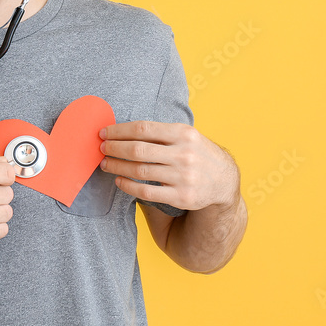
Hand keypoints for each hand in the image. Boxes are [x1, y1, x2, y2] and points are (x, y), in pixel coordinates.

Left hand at [99, 121, 238, 211]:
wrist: (224, 180)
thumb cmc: (196, 152)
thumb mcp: (186, 135)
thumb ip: (160, 132)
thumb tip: (121, 130)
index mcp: (184, 134)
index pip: (143, 129)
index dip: (119, 131)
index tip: (104, 133)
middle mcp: (184, 154)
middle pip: (138, 150)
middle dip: (114, 148)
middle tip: (101, 148)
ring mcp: (183, 177)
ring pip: (139, 171)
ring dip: (117, 166)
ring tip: (105, 163)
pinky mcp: (181, 197)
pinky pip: (146, 192)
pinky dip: (127, 186)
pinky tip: (119, 180)